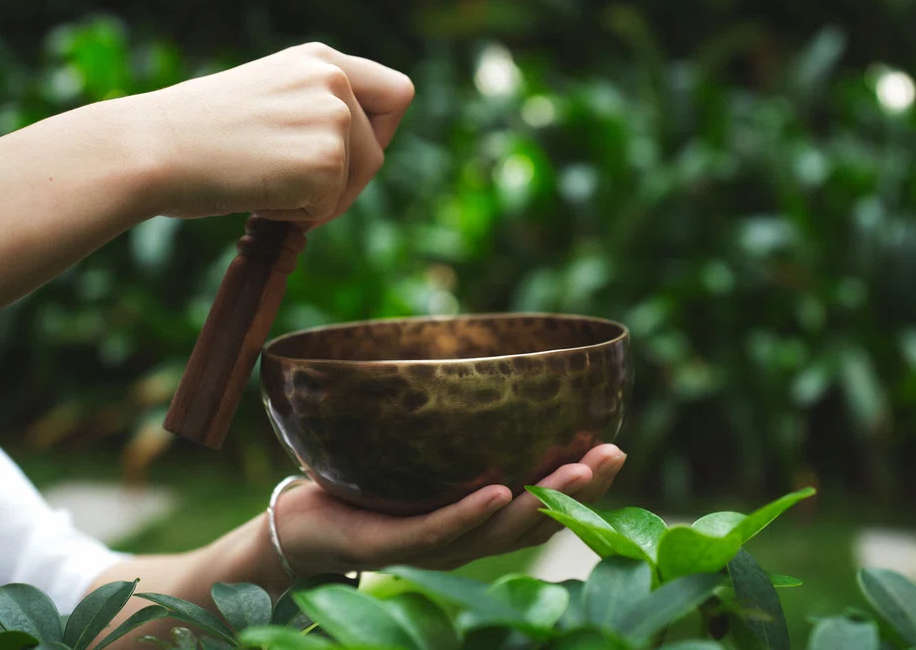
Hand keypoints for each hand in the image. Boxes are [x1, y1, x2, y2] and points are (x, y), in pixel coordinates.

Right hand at [140, 42, 413, 221]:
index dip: (380, 132)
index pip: (397, 93)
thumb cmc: (194, 134)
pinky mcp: (327, 161)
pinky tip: (257, 195)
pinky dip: (298, 216)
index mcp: (320, 60)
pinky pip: (330, 207)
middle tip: (293, 189)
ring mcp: (333, 118)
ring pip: (359, 181)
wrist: (150, 149)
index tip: (345, 155)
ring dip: (320, 200)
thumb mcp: (268, 101)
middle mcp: (334, 79)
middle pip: (379, 150)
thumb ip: (313, 112)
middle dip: (346, 181)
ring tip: (264, 186)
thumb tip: (347, 157)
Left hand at [275, 444, 625, 576]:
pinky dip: (469, 514)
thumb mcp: (420, 455)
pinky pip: (436, 530)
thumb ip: (456, 429)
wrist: (299, 524)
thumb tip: (491, 369)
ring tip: (574, 470)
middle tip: (613, 455)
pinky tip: (498, 493)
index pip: (541, 508)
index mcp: (476, 520)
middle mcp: (462, 539)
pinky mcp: (389, 546)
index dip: (583, 487)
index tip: (616, 449)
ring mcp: (429, 546)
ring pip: (495, 531)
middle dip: (578, 493)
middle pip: (532, 523)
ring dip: (539, 502)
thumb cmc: (364, 485)